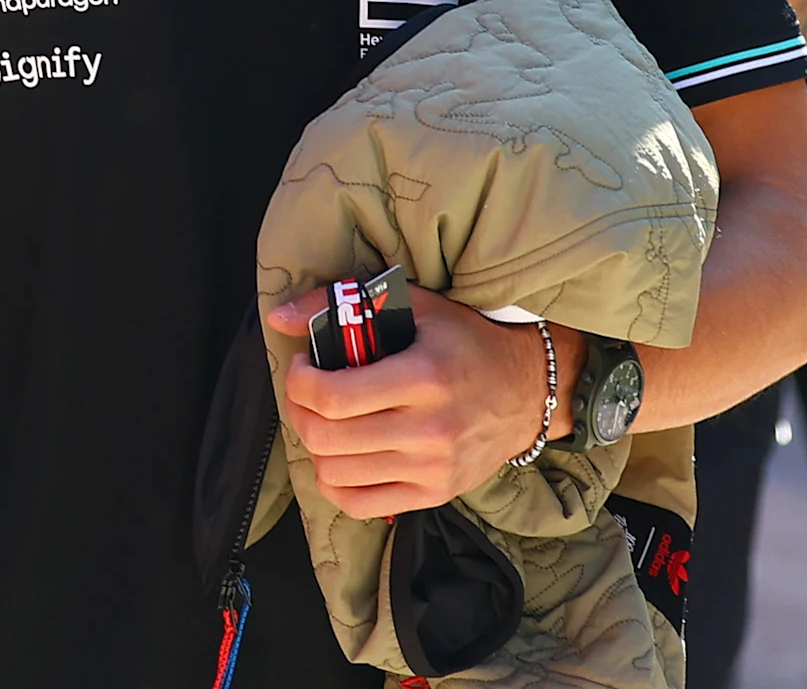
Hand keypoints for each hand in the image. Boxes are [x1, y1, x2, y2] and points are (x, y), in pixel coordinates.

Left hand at [270, 283, 574, 516]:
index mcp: (423, 377)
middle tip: (306, 392)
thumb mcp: (415, 305)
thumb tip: (279, 318)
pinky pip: (359, 504)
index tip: (305, 366)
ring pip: (335, 473)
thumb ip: (344, 302)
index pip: (333, 396)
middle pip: (327, 437)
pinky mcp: (434, 494)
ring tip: (324, 420)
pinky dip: (335, 482)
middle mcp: (428, 429)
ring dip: (314, 445)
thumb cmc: (466, 342)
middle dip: (299, 411)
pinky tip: (341, 455)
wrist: (527, 391)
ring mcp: (431, 469)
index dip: (300, 381)